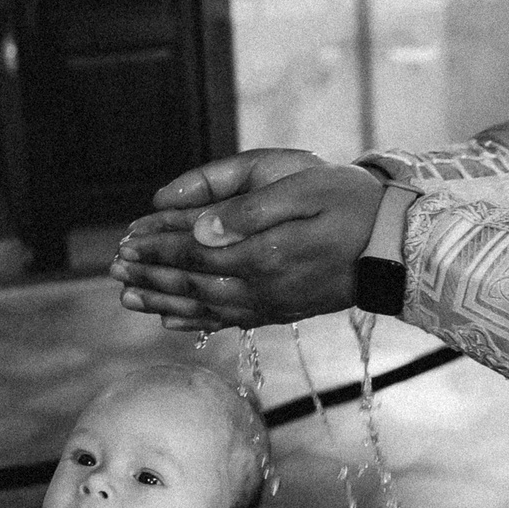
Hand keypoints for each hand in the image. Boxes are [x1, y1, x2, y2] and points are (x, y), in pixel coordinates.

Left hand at [112, 150, 382, 330]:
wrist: (394, 245)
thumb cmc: (347, 201)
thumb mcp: (301, 185)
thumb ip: (247, 208)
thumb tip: (199, 228)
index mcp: (260, 251)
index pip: (193, 249)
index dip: (156, 244)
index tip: (127, 239)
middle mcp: (260, 285)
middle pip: (190, 280)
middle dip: (149, 273)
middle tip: (114, 267)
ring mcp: (269, 302)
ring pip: (202, 305)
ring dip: (161, 300)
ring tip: (127, 296)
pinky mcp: (279, 311)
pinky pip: (228, 321)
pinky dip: (195, 321)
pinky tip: (172, 322)